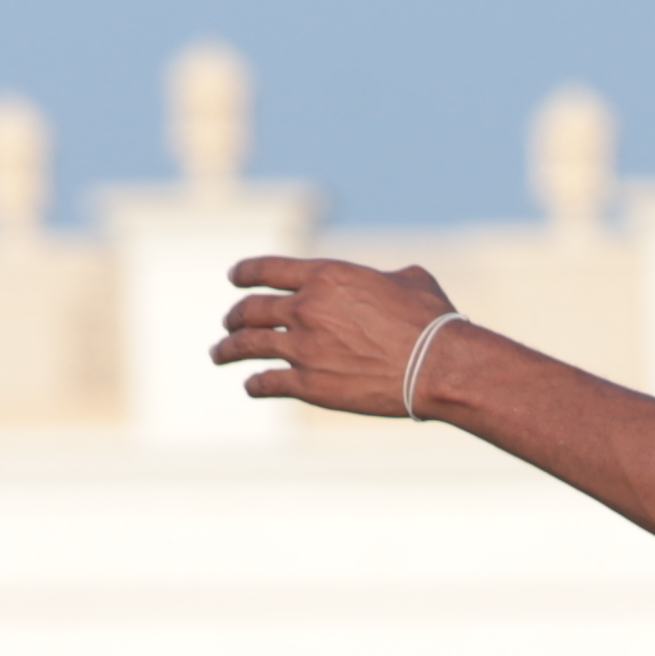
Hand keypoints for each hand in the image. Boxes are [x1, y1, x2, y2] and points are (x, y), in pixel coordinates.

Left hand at [215, 255, 457, 414]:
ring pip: (248, 345)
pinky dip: (255, 384)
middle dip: (234, 316)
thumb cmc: (431, 322)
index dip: (245, 273)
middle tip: (228, 323)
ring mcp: (303, 347)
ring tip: (219, 355)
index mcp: (326, 276)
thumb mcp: (410, 280)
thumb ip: (385, 276)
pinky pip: (268, 382)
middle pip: (251, 309)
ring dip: (229, 349)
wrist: (435, 367)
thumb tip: (390, 282)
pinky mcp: (309, 384)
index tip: (234, 279)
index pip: (267, 269)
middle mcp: (306, 308)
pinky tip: (252, 386)